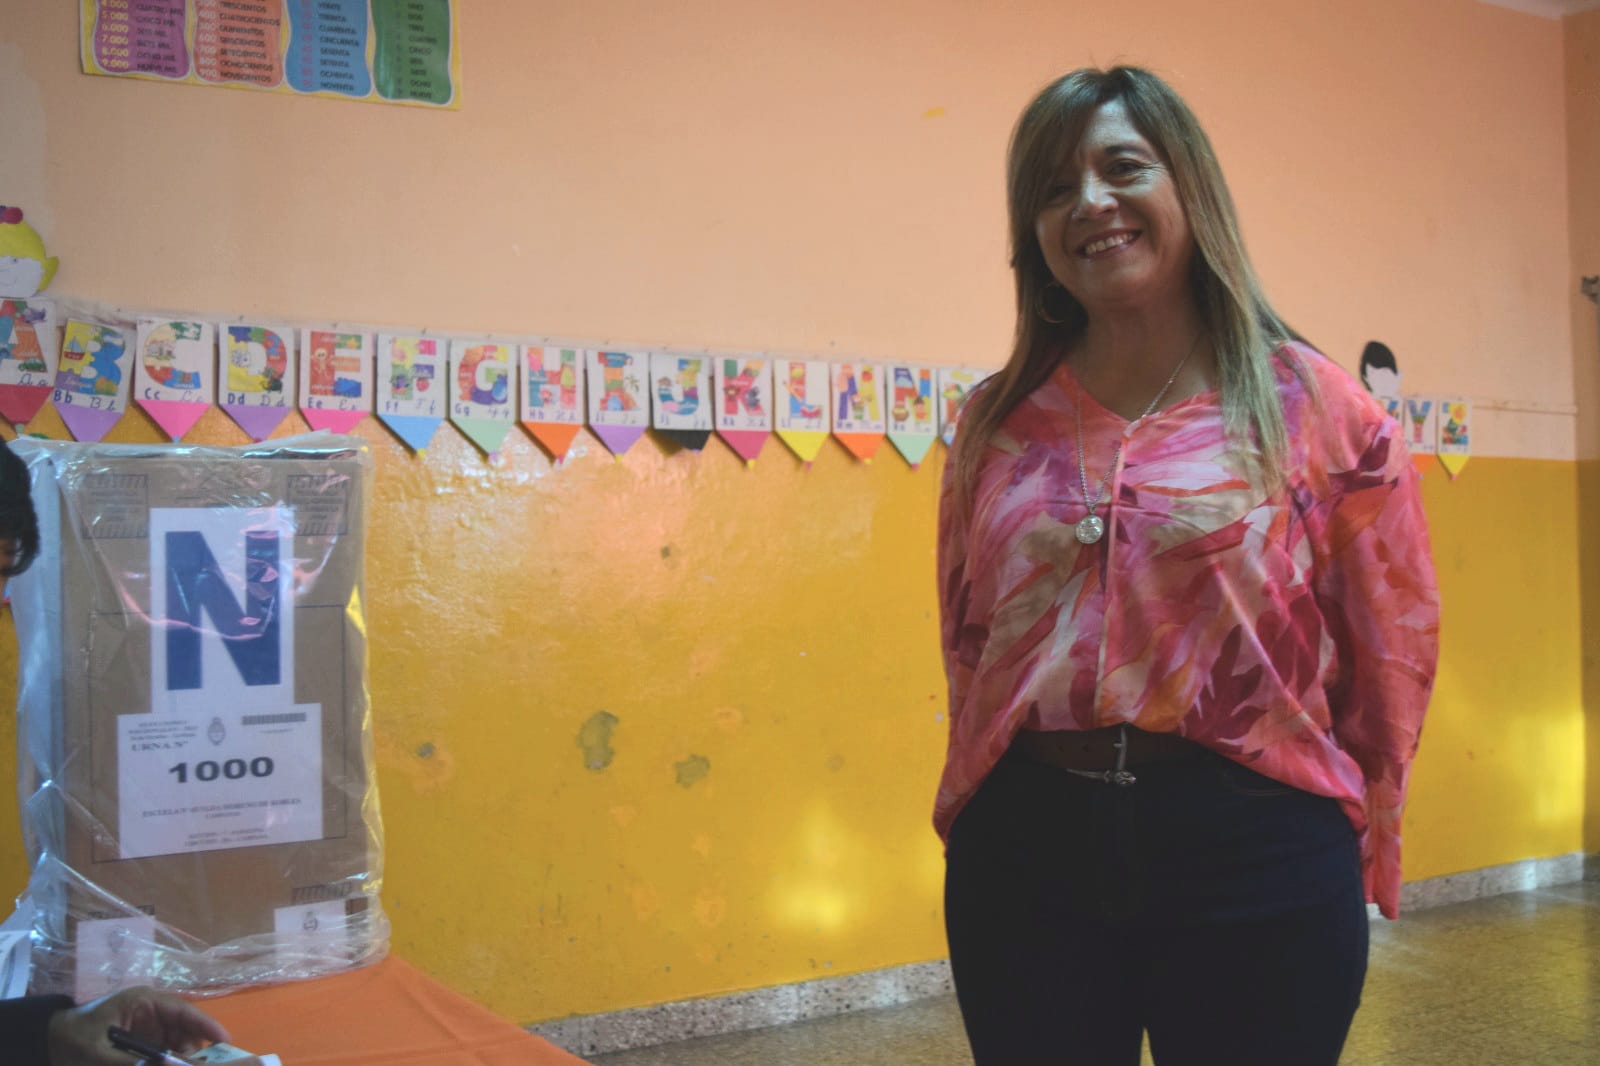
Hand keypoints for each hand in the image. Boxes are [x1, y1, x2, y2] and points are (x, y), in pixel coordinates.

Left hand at [46, 986, 228, 1064]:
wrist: (50, 1040)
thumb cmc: (74, 1038)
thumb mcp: (99, 1053)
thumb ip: (130, 1062)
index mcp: (143, 1001)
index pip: (182, 1010)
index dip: (205, 1024)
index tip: (224, 1039)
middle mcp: (152, 1010)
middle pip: (185, 1026)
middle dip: (197, 1046)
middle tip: (208, 1064)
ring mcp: (149, 1025)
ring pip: (179, 1039)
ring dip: (184, 1055)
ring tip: (189, 1065)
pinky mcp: (144, 1039)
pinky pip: (166, 1049)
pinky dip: (172, 1059)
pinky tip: (174, 1064)